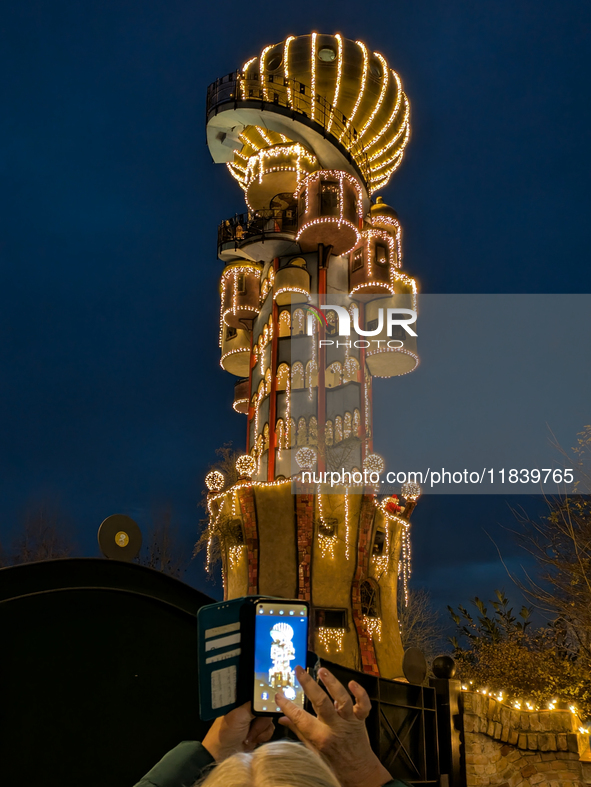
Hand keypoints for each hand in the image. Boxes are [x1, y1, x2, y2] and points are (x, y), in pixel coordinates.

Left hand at [202, 702, 274, 761]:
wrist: (224, 755)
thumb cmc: (228, 733)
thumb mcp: (239, 716)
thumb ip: (254, 706)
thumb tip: (267, 699)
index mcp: (243, 702)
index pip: (259, 696)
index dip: (264, 702)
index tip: (264, 710)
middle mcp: (250, 709)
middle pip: (266, 709)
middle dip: (260, 722)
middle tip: (249, 729)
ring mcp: (255, 721)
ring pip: (269, 720)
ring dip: (261, 731)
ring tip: (248, 738)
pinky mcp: (259, 732)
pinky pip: (270, 730)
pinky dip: (263, 736)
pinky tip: (253, 741)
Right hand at [276, 666, 392, 786]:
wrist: (357, 771)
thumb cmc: (333, 760)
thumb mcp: (312, 749)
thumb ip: (298, 731)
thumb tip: (282, 719)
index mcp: (320, 737)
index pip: (300, 718)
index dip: (288, 706)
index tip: (279, 695)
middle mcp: (334, 727)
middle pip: (321, 703)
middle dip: (309, 685)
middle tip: (299, 670)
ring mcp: (349, 721)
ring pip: (342, 699)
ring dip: (332, 683)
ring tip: (322, 670)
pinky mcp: (360, 719)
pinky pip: (363, 705)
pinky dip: (360, 693)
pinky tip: (352, 683)